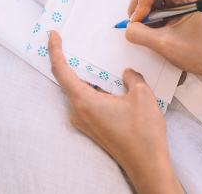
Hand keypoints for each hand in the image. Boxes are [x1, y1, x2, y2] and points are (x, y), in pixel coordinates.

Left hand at [48, 30, 182, 192]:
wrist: (148, 164)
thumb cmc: (143, 132)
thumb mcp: (142, 94)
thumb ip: (132, 77)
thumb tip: (126, 74)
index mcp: (85, 102)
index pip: (61, 71)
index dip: (55, 51)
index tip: (53, 36)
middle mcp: (79, 113)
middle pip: (71, 81)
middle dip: (77, 62)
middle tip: (84, 45)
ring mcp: (85, 122)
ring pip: (82, 92)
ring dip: (91, 78)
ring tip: (106, 66)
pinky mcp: (94, 128)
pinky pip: (89, 102)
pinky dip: (97, 90)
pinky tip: (113, 86)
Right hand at [125, 0, 201, 109]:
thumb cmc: (200, 52)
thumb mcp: (164, 45)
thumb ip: (139, 34)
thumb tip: (127, 26)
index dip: (139, 6)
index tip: (140, 24)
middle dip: (143, 11)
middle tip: (146, 29)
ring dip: (149, 15)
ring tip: (159, 31)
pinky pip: (158, 1)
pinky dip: (154, 16)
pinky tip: (162, 28)